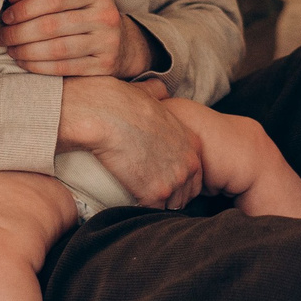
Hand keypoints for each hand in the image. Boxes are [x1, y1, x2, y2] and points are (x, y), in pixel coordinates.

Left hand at [0, 0, 149, 76]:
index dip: (25, 9)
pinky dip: (38, 66)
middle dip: (20, 33)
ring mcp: (107, 42)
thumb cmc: (85, 15)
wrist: (121, 42)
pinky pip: (63, 68)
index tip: (6, 17)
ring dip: (26, 51)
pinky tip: (24, 62)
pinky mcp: (104, 65)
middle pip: (52, 26)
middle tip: (1, 37)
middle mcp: (106, 15)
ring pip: (56, 49)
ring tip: (10, 49)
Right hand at [57, 70, 201, 207]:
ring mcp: (174, 180)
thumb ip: (160, 94)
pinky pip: (151, 211)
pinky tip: (128, 201)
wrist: (104, 115)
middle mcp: (189, 163)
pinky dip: (139, 209)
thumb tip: (159, 88)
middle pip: (187, 194)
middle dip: (170, 196)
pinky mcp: (155, 194)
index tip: (162, 180)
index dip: (179, 180)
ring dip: (156, 205)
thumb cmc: (122, 102)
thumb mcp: (150, 94)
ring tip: (138, 198)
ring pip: (171, 207)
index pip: (196, 174)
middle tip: (149, 193)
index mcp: (192, 142)